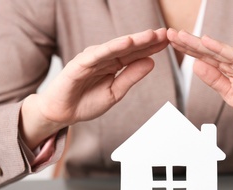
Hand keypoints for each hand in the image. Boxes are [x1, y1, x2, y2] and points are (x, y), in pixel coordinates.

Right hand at [20, 28, 167, 148]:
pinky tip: (127, 42)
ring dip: (134, 40)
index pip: (136, 54)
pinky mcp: (80, 63)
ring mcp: (93, 58)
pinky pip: (99, 54)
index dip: (152, 48)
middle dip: (148, 40)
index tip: (168, 42)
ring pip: (117, 47)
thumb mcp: (115, 92)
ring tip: (151, 35)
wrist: (63, 113)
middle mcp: (105, 58)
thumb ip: (131, 77)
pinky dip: (113, 47)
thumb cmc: (86, 102)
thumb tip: (151, 62)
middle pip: (129, 47)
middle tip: (166, 33)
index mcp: (114, 65)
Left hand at [167, 28, 232, 142]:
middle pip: (208, 51)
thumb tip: (196, 66)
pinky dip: (220, 48)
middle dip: (188, 42)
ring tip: (181, 35)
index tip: (171, 43)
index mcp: (228, 70)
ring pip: (218, 50)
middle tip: (169, 34)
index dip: (188, 50)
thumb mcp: (230, 94)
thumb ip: (215, 80)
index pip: (204, 57)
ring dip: (199, 42)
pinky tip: (207, 41)